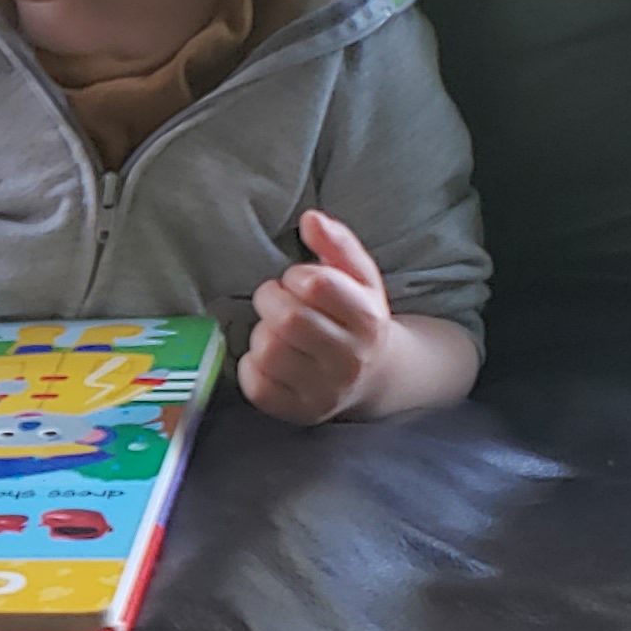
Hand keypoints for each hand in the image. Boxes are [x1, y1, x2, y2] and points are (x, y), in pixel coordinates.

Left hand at [239, 210, 391, 424]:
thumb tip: (309, 218)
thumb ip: (337, 242)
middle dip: (270, 300)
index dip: (296, 276)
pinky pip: (257, 386)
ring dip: (261, 332)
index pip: (318, 286)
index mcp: (368, 319)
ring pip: (269, 351)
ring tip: (276, 329)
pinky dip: (252, 366)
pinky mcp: (300, 412)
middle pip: (288, 320)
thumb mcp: (360, 276)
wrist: (378, 376)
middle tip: (277, 300)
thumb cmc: (358, 316)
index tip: (298, 280)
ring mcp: (326, 390)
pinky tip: (269, 358)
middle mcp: (350, 359)